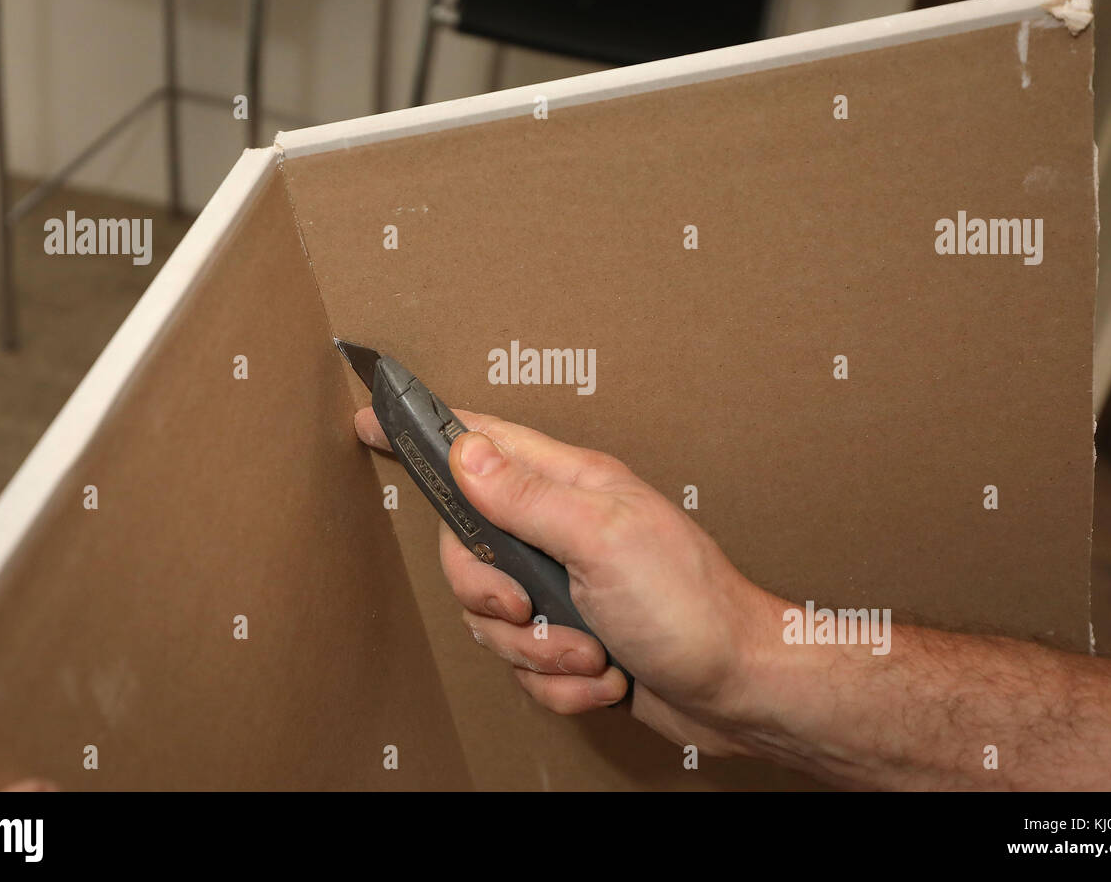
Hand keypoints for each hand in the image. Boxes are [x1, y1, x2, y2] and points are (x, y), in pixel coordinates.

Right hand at [354, 407, 786, 755]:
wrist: (737, 689)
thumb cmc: (690, 606)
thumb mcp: (604, 539)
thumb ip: (527, 496)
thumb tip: (465, 450)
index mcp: (570, 486)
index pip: (482, 442)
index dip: (426, 433)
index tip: (373, 421)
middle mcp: (561, 531)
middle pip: (469, 552)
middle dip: (492, 600)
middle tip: (533, 608)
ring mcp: (565, 587)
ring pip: (493, 619)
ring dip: (540, 653)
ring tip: (594, 649)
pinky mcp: (570, 639)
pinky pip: (525, 666)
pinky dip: (562, 684)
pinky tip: (605, 676)